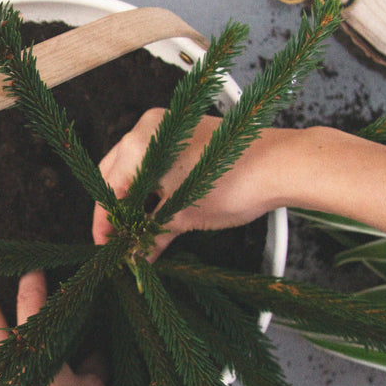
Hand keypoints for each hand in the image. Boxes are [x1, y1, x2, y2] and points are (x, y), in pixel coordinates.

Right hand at [92, 109, 292, 256]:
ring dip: (134, 197)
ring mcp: (168, 127)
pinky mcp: (186, 131)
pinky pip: (156, 159)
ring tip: (138, 228)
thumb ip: (151, 236)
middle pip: (115, 174)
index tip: (106, 246)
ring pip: (135, 166)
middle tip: (120, 241)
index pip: (108, 189)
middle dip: (116, 209)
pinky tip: (157, 208)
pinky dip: (153, 184)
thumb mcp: (184, 217)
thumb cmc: (234, 183)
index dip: (105, 223)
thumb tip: (134, 258)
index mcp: (139, 146)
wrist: (280, 164)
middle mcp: (148, 129)